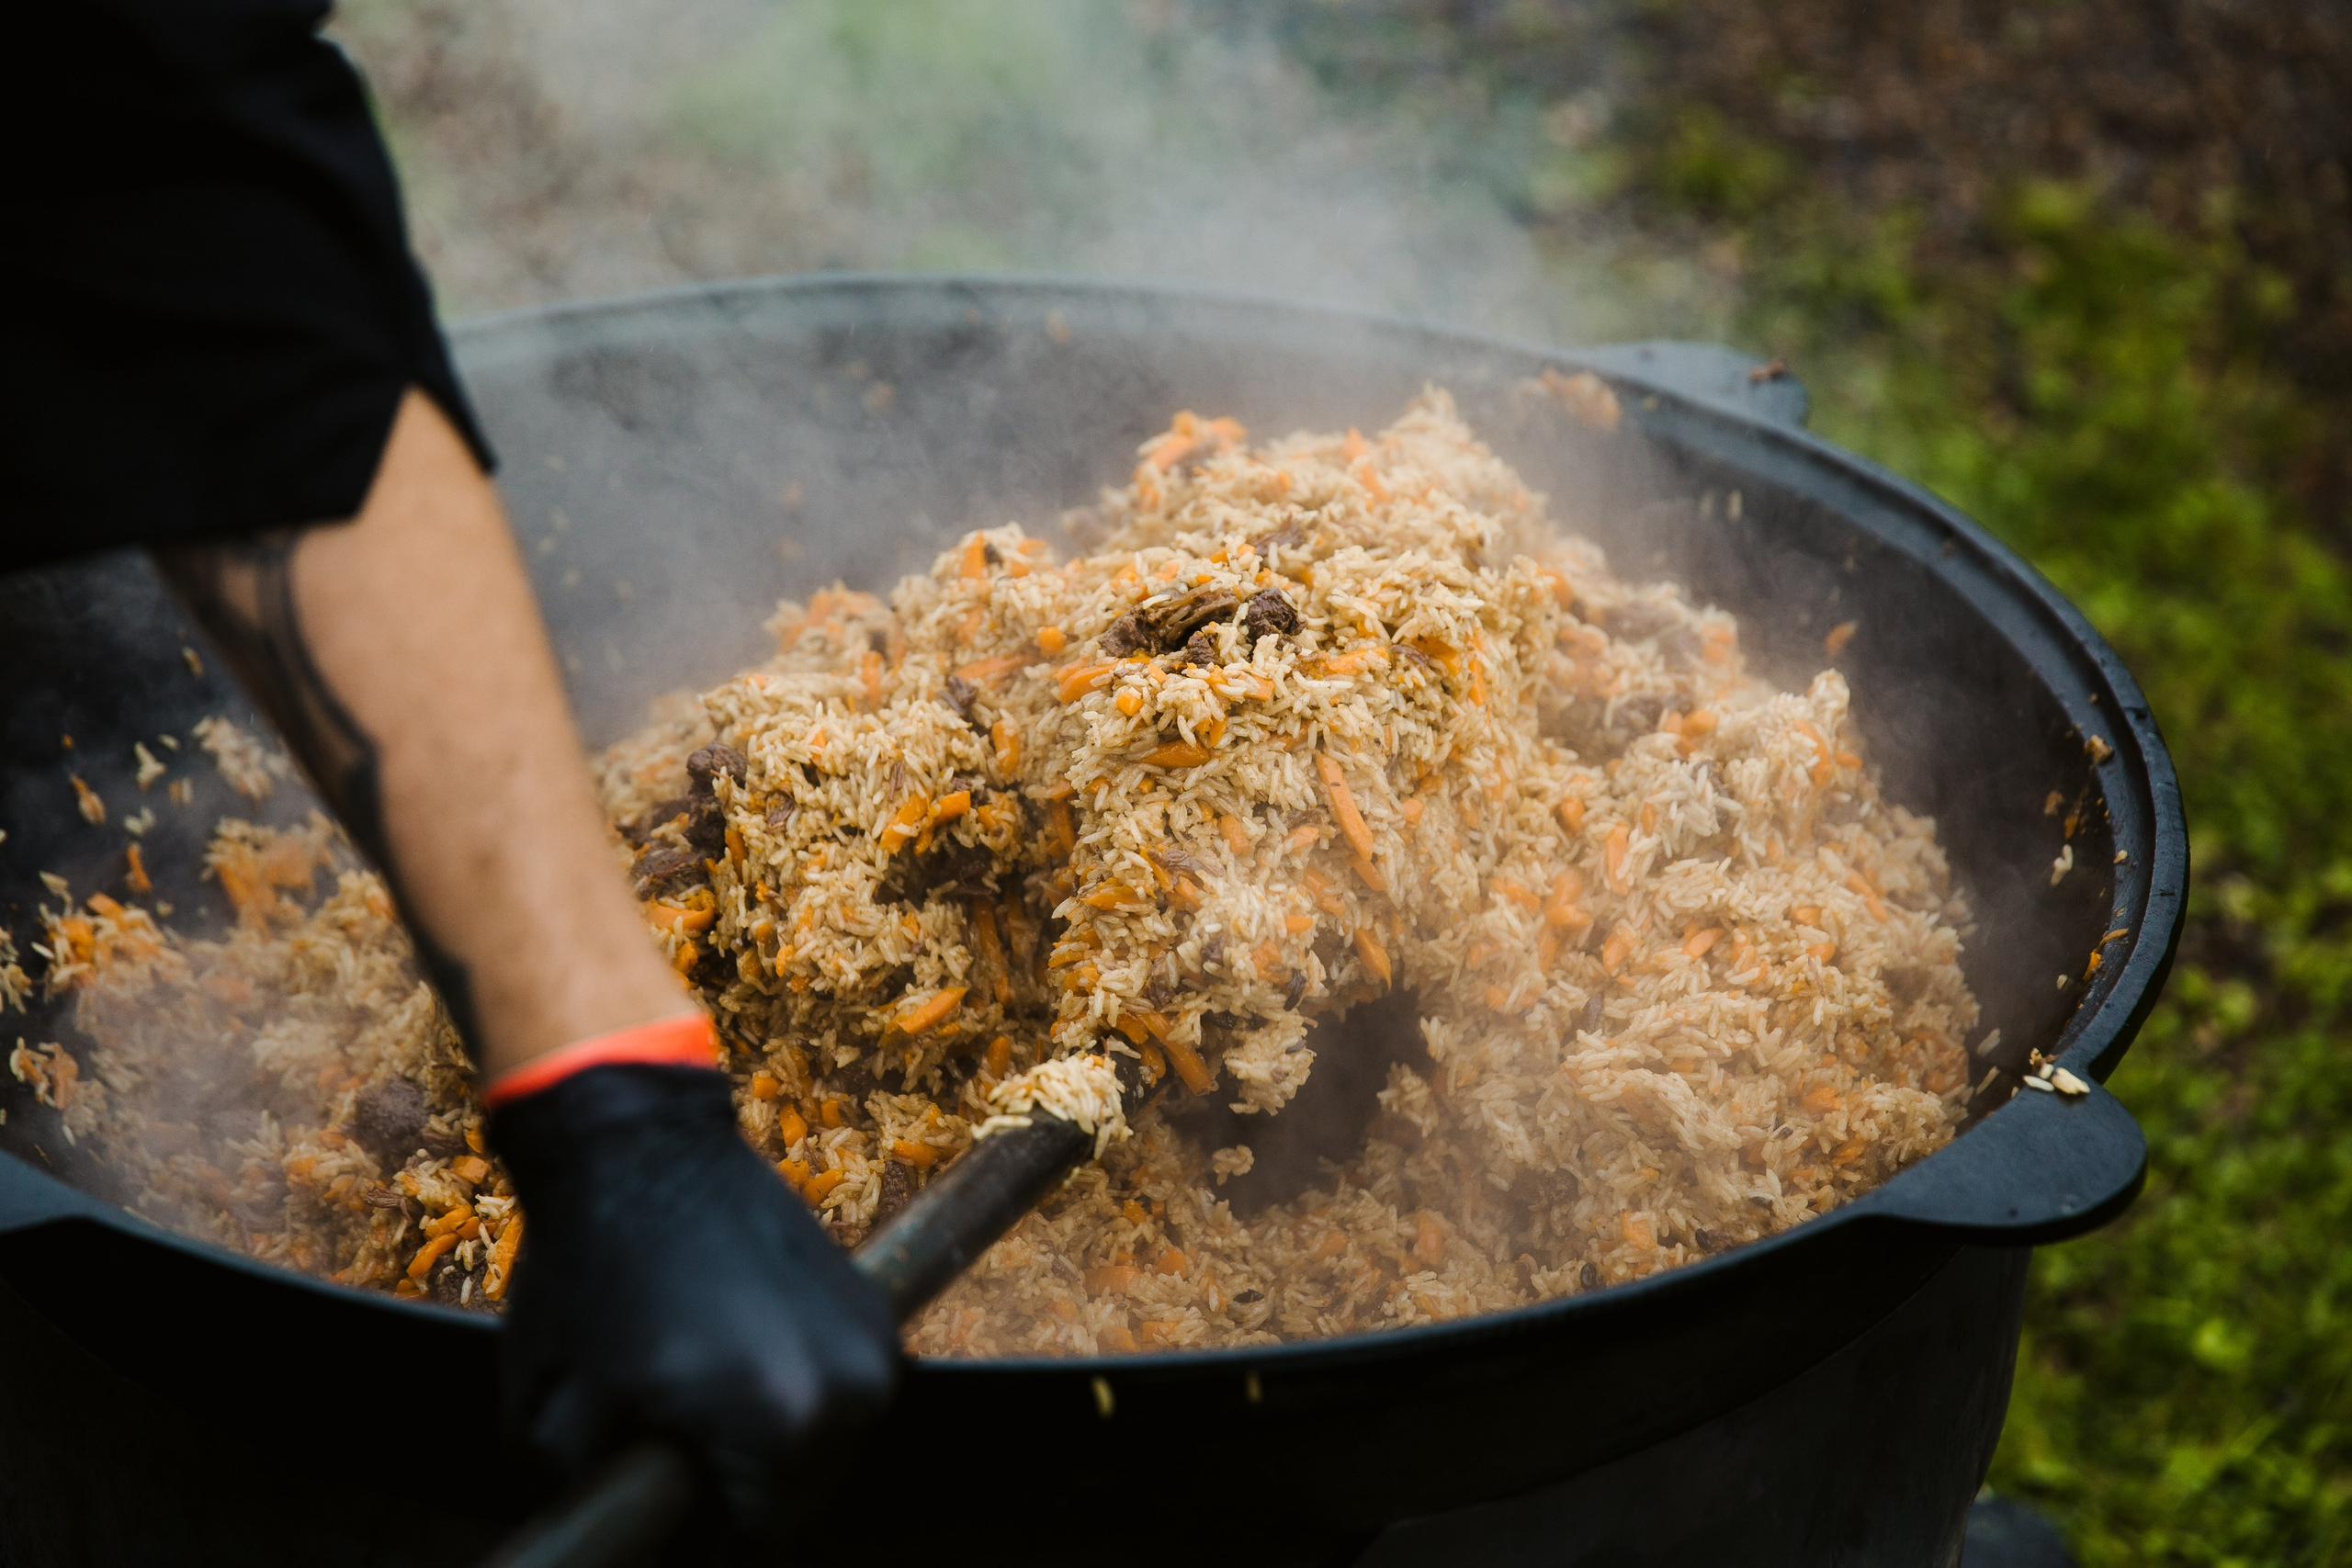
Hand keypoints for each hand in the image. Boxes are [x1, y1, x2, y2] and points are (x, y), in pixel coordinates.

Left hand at [489, 1062, 899, 1536]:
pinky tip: (741, 1350)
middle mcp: (847, 1387)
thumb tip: (625, 1533)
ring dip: (776, 1436)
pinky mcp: (870, 1302)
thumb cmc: (588, 1272)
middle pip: (803, 1494)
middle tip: (680, 1439)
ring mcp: (869, 1339)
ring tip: (709, 1389)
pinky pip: (838, 1384)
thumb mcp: (553, 1416)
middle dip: (743, 1482)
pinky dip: (799, 1385)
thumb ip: (596, 1493)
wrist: (639, 1146)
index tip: (667, 1493)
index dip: (701, 1531)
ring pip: (826, 1441)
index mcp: (777, 1423)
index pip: (757, 1535)